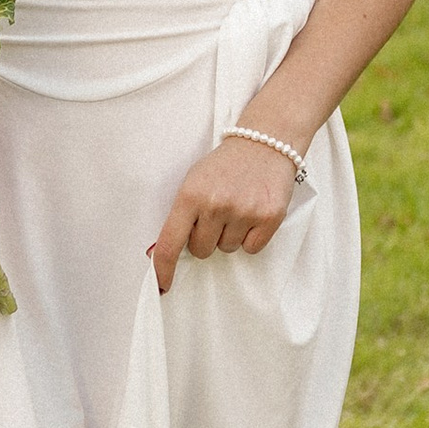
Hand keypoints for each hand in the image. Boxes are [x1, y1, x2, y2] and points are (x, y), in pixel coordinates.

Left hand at [151, 134, 296, 293]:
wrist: (266, 140)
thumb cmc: (226, 165)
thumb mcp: (194, 181)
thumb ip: (180, 215)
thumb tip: (160, 253)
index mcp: (190, 195)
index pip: (170, 244)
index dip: (163, 270)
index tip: (161, 287)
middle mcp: (215, 205)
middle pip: (202, 251)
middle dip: (206, 238)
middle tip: (217, 213)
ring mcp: (243, 212)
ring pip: (227, 249)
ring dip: (230, 234)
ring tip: (238, 206)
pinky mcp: (269, 217)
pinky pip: (252, 248)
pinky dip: (251, 236)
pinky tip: (253, 212)